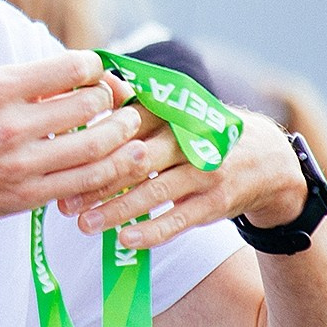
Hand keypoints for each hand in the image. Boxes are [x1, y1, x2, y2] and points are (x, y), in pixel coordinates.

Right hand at [0, 50, 153, 232]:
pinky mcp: (26, 196)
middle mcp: (13, 122)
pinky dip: (109, 170)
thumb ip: (21, 87)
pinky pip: (85, 182)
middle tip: (118, 101)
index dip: (96, 66)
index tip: (97, 72)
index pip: (73, 66)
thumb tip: (71, 78)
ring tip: (129, 128)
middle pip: (92, 102)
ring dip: (122, 134)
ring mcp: (21, 162)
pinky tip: (116, 163)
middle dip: (113, 98)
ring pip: (98, 145)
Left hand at [59, 107, 308, 249]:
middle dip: (97, 183)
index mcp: (173, 114)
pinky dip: (151, 231)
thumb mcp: (175, 116)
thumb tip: (89, 87)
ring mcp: (204, 171)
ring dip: (116, 211)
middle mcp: (189, 139)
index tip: (61, 163)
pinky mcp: (215, 202)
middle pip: (135, 161)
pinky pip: (179, 220)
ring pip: (154, 192)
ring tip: (84, 224)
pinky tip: (124, 239)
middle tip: (64, 202)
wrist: (265, 160)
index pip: (126, 127)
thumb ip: (134, 107)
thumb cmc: (201, 137)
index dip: (92, 146)